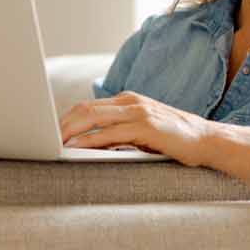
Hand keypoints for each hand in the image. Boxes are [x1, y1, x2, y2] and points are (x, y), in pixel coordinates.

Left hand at [59, 91, 214, 166]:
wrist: (207, 140)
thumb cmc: (173, 140)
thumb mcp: (142, 131)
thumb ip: (120, 132)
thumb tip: (90, 144)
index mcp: (127, 100)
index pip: (88, 106)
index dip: (66, 119)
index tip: (51, 134)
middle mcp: (130, 102)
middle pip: (85, 108)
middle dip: (62, 124)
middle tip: (43, 139)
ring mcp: (138, 112)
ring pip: (93, 117)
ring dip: (70, 131)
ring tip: (54, 144)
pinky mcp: (146, 126)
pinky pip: (110, 133)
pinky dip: (90, 140)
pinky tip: (77, 148)